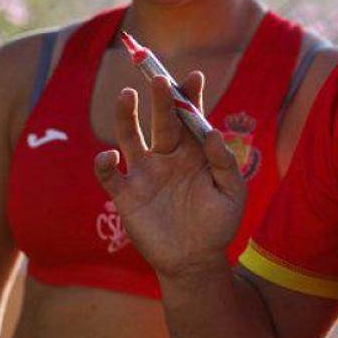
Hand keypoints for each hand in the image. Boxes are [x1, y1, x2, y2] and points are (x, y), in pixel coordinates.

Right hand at [94, 72, 245, 277]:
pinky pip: (111, 175)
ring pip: (130, 137)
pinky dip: (105, 164)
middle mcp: (167, 155)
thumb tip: (211, 132)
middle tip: (159, 78)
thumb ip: (224, 163)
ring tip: (126, 96)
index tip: (194, 76)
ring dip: (126, 117)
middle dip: (160, 99)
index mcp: (194, 151)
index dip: (190, 95)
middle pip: (161, 120)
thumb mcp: (232, 193)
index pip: (191, 116)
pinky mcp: (127, 194)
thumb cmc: (218, 224)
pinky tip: (110, 156)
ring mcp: (145, 173)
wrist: (196, 261)